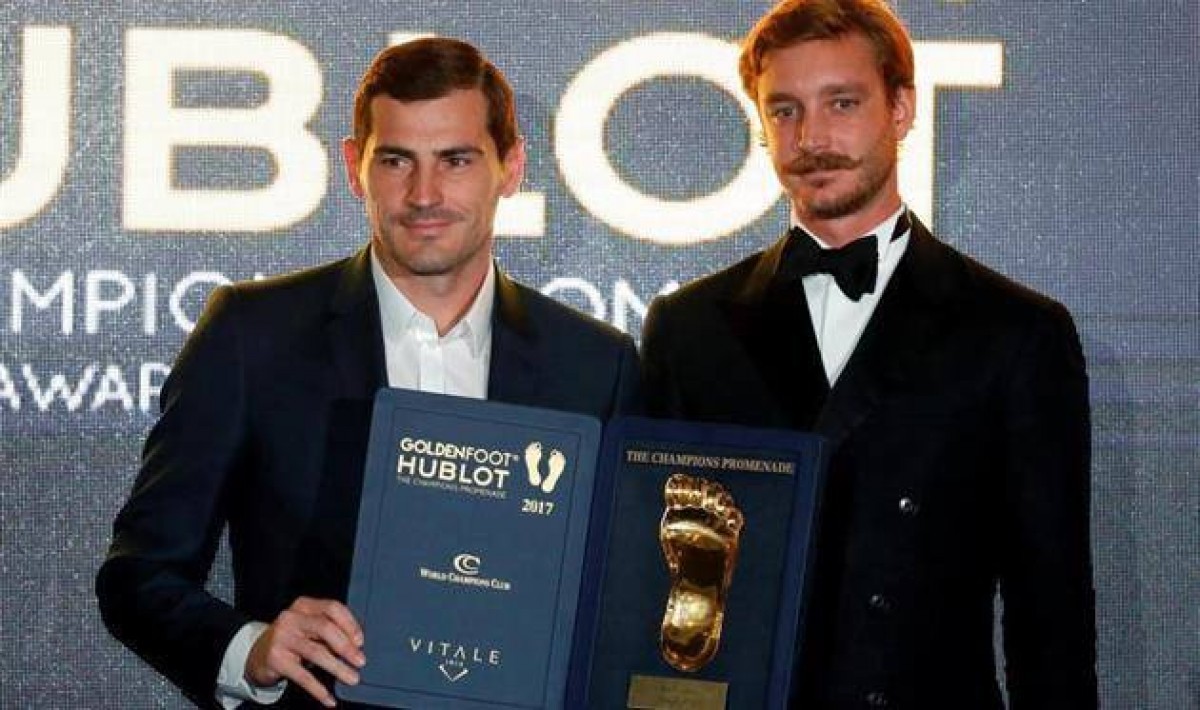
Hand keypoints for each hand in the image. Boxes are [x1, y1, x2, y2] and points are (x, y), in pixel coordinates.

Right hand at [246, 596, 365, 707]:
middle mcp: (291, 618)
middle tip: (360, 661)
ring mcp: (282, 638)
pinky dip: (319, 690)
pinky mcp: (276, 659)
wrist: (258, 654)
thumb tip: (356, 646)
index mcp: (304, 605)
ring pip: (316, 652)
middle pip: (325, 628)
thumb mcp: (308, 627)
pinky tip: (329, 699)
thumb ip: (329, 630)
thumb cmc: (292, 639)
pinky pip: (303, 676)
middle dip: (346, 647)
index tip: (360, 641)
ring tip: (352, 678)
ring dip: (338, 668)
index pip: (332, 608)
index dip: (350, 624)